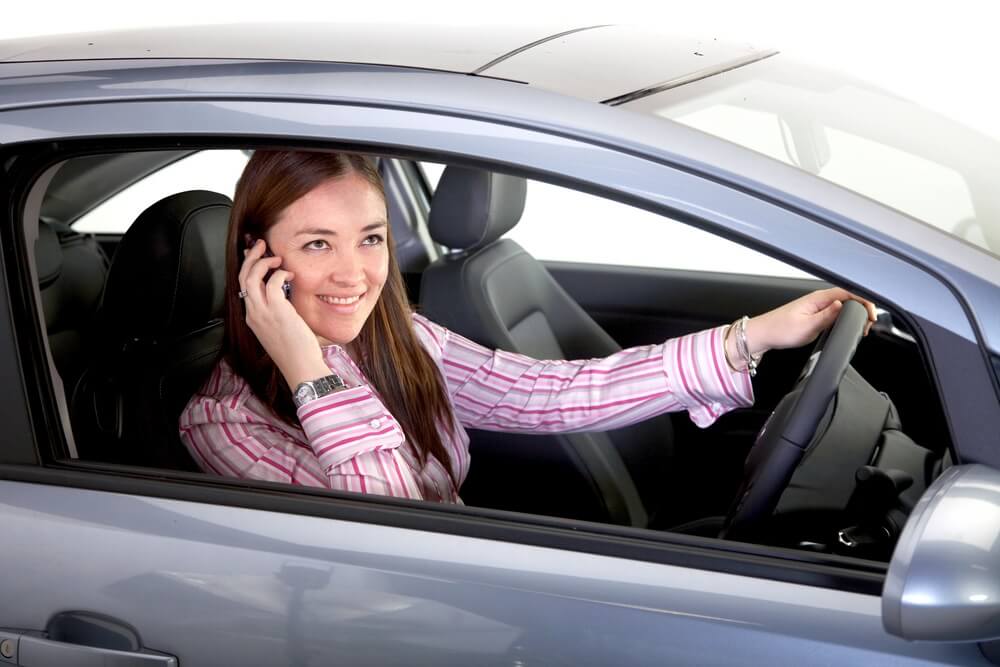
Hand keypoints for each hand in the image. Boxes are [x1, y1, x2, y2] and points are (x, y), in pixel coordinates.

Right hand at [239, 239, 330, 388]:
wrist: (300, 367)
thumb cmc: (295, 350)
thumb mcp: (280, 328)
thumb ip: (278, 311)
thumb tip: (284, 293)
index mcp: (252, 317)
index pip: (243, 286)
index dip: (247, 267)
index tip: (254, 255)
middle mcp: (253, 313)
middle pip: (243, 277)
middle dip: (250, 257)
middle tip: (260, 245)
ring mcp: (263, 312)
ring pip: (252, 277)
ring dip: (263, 262)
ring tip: (276, 257)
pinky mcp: (277, 310)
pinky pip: (273, 283)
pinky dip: (280, 274)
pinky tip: (290, 275)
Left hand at [731, 288, 877, 363]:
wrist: (763, 335)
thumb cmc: (779, 330)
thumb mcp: (807, 326)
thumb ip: (827, 316)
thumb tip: (842, 306)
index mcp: (818, 298)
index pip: (849, 293)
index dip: (865, 302)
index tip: (872, 316)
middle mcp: (818, 299)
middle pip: (850, 297)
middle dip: (863, 309)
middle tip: (868, 326)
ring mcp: (817, 306)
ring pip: (843, 304)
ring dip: (855, 313)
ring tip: (862, 326)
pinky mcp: (814, 313)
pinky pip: (836, 311)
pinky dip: (846, 317)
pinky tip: (848, 325)